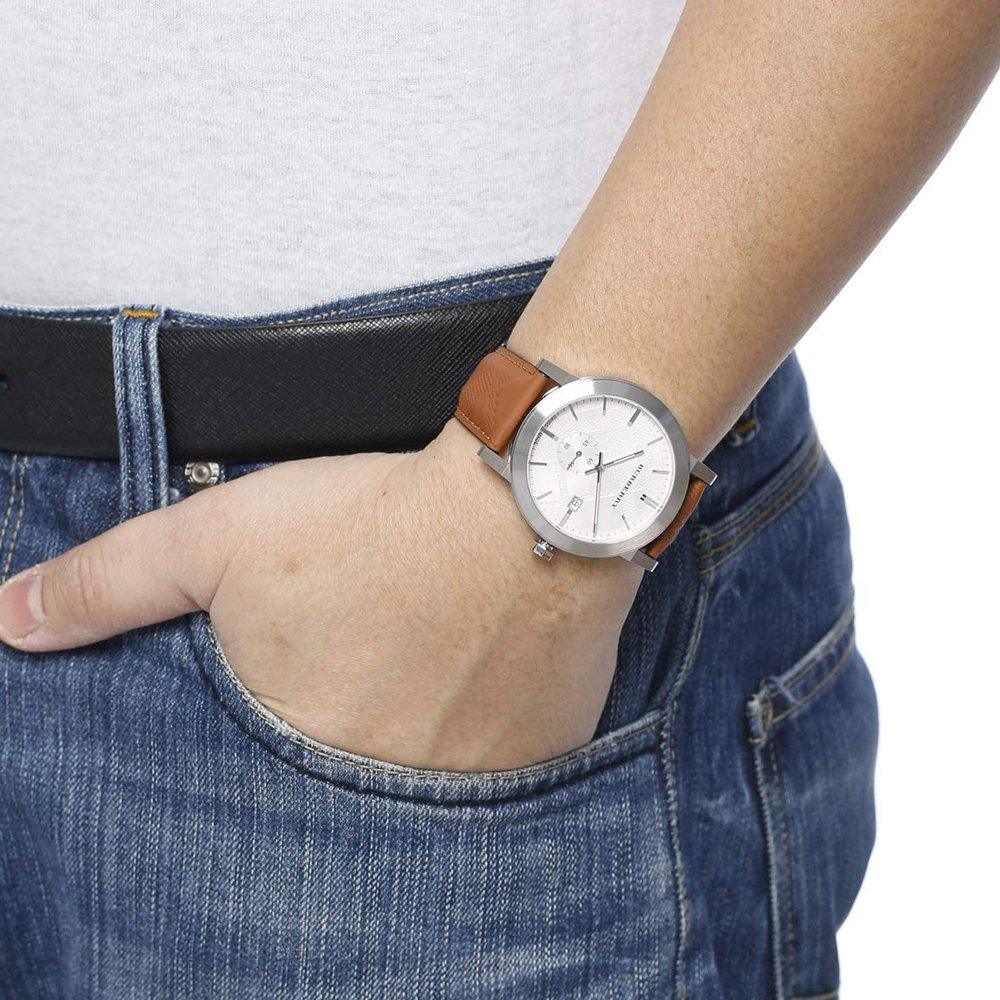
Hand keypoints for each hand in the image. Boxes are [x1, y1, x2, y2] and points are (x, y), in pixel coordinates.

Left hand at [0, 422, 640, 770]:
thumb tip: (13, 618)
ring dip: (424, 722)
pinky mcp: (544, 754)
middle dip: (354, 716)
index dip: (290, 706)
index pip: (268, 773)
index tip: (315, 668)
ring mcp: (476, 783)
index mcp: (300, 748)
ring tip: (432, 651)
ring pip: (433, 773)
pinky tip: (487, 661)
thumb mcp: (222, 536)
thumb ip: (112, 582)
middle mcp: (388, 789)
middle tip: (377, 651)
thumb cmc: (378, 523)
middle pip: (352, 775)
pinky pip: (506, 763)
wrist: (522, 505)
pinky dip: (488, 720)